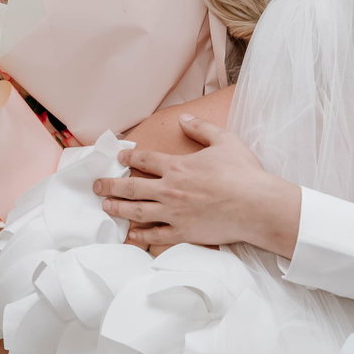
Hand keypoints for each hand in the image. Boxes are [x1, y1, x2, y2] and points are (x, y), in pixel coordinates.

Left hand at [92, 115, 301, 256]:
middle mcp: (170, 190)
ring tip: (105, 206)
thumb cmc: (244, 174)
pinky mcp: (184, 232)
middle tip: (96, 185)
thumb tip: (184, 119)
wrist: (257, 206)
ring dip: (118, 208)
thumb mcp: (224, 141)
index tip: (118, 157)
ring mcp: (174, 213)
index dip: (128, 156)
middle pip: (131, 187)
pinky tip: (131, 234)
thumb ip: (201, 129)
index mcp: (178, 166)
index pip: (145, 159)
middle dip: (110, 185)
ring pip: (137, 211)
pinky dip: (141, 235)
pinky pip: (156, 234)